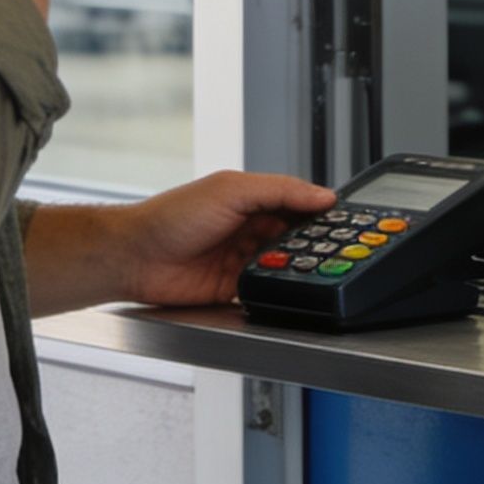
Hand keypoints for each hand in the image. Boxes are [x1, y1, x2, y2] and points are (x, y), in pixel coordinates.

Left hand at [110, 171, 338, 306]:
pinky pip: (265, 291)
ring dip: (296, 270)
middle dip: (314, 246)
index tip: (347, 223)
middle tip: (339, 253)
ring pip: (283, 266)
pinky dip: (277, 292)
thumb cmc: (171, 216)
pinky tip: (290, 292)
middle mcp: (247, 229)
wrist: (136, 258)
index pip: (296, 204)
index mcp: (250, 200)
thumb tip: (321, 194)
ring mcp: (240, 260)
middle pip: (294, 239)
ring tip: (316, 273)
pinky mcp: (233, 289)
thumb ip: (279, 190)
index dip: (320, 213)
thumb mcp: (231, 190)